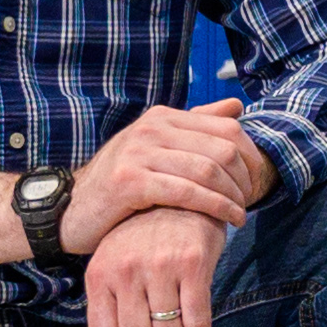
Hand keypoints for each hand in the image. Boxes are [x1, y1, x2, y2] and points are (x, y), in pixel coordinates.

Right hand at [60, 102, 273, 255]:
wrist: (70, 207)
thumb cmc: (121, 183)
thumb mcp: (157, 149)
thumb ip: (196, 127)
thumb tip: (236, 105)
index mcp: (163, 116)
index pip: (226, 128)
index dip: (251, 156)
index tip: (256, 182)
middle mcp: (152, 128)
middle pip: (222, 149)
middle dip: (245, 179)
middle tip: (250, 202)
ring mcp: (140, 152)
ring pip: (208, 170)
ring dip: (234, 197)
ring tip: (241, 215)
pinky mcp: (131, 181)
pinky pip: (187, 192)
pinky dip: (215, 207)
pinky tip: (227, 221)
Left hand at [81, 205, 228, 326]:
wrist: (179, 198)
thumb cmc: (143, 242)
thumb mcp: (116, 272)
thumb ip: (109, 317)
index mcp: (99, 276)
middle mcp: (124, 271)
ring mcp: (158, 266)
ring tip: (180, 325)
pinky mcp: (193, 263)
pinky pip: (197, 322)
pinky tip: (197, 319)